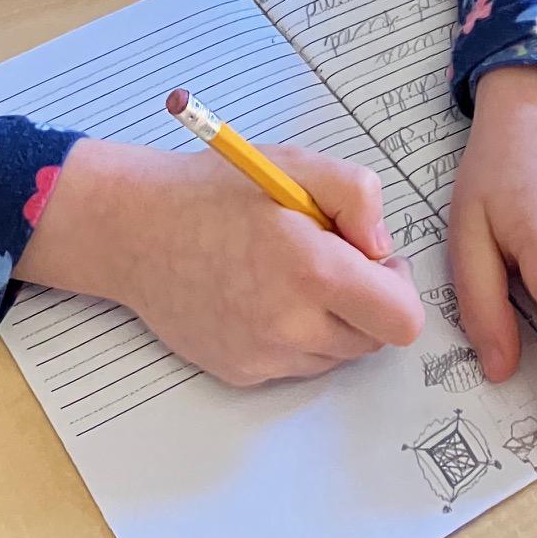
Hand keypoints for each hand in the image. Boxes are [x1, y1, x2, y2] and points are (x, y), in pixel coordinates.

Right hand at [17, 138, 424, 385]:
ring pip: (336, 355)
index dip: (397, 287)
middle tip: (325, 257)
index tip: (370, 260)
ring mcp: (263, 356)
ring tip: (286, 272)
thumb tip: (382, 249)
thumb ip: (359, 196)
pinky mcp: (241, 373)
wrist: (135, 229)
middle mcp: (290, 325)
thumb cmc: (216, 190)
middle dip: (364, 300)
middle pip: (373, 339)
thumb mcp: (296, 164)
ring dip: (330, 319)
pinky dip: (294, 335)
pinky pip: (296, 365)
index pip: (402, 320)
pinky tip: (259, 293)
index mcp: (312, 270)